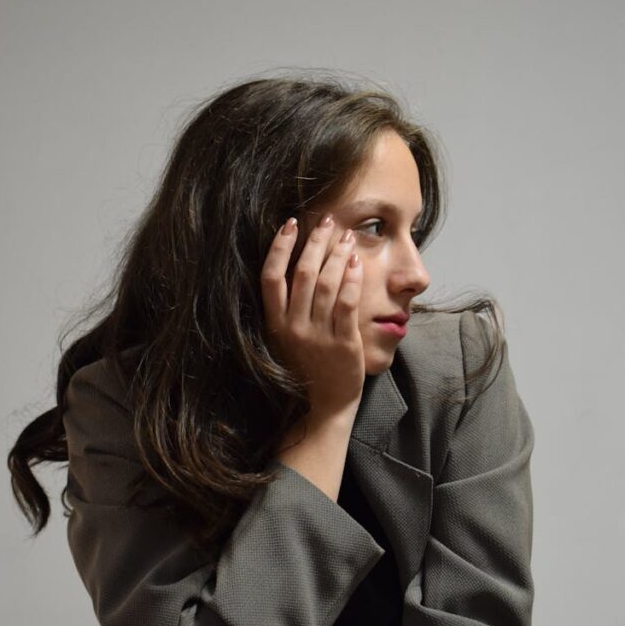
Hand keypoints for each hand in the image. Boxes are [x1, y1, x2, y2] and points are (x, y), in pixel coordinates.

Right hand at [261, 214, 364, 416]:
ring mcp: (318, 336)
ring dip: (337, 254)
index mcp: (275, 323)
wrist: (324, 404)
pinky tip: (356, 262)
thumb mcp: (286, 337)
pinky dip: (351, 278)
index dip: (279, 246)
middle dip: (315, 242)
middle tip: (327, 221)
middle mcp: (293, 327)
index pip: (270, 276)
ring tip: (347, 237)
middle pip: (301, 273)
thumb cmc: (306, 367)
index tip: (290, 224)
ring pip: (326, 283)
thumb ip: (288, 305)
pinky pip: (347, 303)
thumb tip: (295, 263)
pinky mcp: (343, 343)